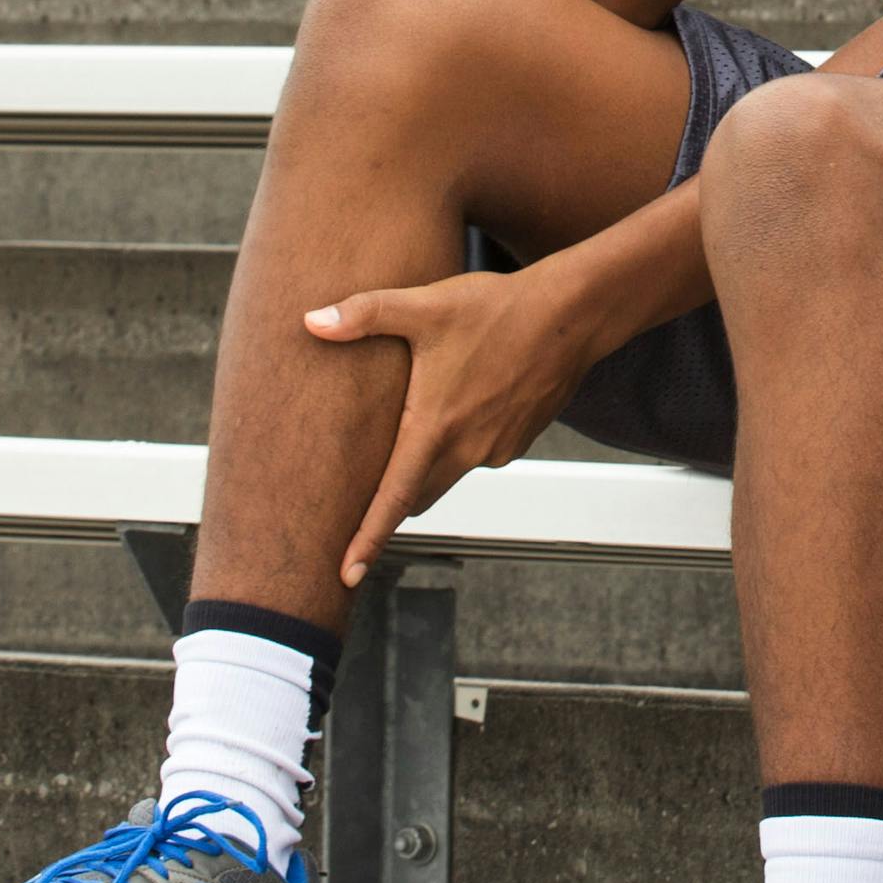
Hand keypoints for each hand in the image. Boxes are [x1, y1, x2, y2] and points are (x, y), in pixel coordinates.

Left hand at [306, 264, 597, 587]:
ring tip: (425, 420)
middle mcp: (466, 449)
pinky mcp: (518, 441)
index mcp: (435, 426)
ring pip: (449, 472)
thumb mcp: (425, 306)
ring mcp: (496, 449)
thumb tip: (312, 322)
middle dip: (394, 501)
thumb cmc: (498, 310)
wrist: (571, 316)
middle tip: (367, 495)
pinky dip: (465, 441)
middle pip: (418, 497)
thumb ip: (365, 315)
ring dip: (431, 462)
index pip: (393, 499)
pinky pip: (480, 454)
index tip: (347, 576)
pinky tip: (469, 399)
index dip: (367, 540)